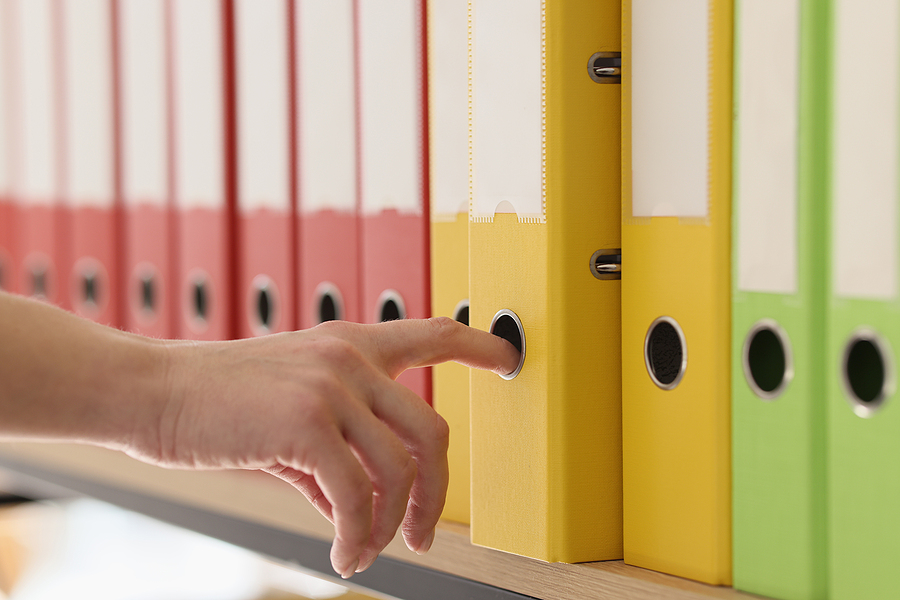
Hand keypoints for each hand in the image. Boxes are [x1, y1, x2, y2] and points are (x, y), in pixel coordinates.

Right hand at [136, 318, 519, 578]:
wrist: (156, 393)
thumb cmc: (220, 402)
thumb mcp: (291, 412)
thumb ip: (337, 446)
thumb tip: (364, 505)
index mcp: (350, 346)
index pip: (431, 333)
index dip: (478, 345)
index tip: (509, 356)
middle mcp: (350, 359)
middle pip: (433, 430)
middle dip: (437, 493)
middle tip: (424, 535)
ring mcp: (331, 386)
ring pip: (398, 471)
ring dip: (390, 526)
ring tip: (365, 551)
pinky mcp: (307, 422)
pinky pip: (357, 495)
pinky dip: (358, 535)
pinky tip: (344, 554)